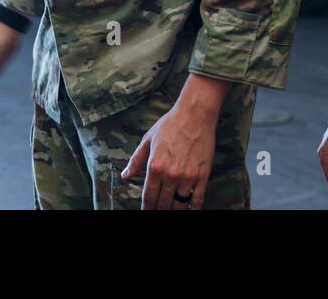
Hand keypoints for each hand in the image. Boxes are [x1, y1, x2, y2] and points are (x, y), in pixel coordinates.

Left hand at [121, 75, 225, 209]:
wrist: (195, 114)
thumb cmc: (170, 124)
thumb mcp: (148, 140)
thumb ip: (136, 160)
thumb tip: (125, 176)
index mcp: (155, 167)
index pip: (149, 197)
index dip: (146, 209)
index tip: (146, 212)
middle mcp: (170, 175)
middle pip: (163, 204)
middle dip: (159, 210)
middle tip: (158, 211)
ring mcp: (188, 177)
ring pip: (179, 205)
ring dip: (174, 210)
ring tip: (171, 210)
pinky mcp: (202, 176)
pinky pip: (197, 200)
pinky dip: (192, 209)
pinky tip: (188, 210)